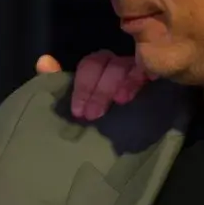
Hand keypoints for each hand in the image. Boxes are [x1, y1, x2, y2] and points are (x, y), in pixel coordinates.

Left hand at [34, 50, 150, 121]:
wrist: (124, 143)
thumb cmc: (95, 115)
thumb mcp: (75, 100)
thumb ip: (56, 80)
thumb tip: (44, 61)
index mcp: (100, 67)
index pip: (91, 65)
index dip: (83, 86)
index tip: (78, 111)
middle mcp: (121, 65)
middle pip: (112, 65)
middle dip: (100, 89)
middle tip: (94, 115)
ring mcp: (142, 70)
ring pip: (133, 66)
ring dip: (125, 82)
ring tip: (122, 101)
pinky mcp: (159, 80)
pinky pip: (155, 70)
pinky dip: (151, 73)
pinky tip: (152, 82)